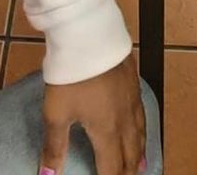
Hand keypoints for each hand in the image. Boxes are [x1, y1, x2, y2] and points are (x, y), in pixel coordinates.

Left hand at [40, 54, 144, 174]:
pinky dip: (142, 129)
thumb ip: (54, 147)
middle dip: (128, 172)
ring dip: (139, 154)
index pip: (112, 167)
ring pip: (140, 134)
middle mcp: (124, 119)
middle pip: (131, 154)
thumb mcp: (56, 113)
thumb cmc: (72, 75)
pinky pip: (142, 114)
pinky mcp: (133, 82)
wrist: (90, 35)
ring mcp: (131, 99)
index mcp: (106, 131)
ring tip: (140, 165)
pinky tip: (138, 124)